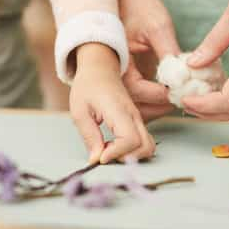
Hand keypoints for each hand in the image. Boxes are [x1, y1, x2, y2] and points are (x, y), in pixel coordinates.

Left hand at [69, 43, 155, 163]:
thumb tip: (96, 159)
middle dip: (126, 158)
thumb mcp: (79, 111)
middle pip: (145, 146)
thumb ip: (89, 136)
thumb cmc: (88, 87)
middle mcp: (133, 115)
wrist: (99, 69)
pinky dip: (133, 150)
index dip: (117, 153)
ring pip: (149, 146)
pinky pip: (144, 141)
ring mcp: (137, 118)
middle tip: (105, 154)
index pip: (130, 139)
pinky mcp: (137, 121)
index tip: (100, 157)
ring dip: (132, 155)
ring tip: (109, 149)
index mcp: (118, 110)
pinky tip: (114, 144)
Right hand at [117, 0, 180, 120]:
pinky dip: (154, 99)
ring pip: (135, 105)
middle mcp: (110, 74)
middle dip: (160, 106)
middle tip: (185, 99)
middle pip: (133, 105)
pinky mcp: (125, 78)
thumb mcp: (157, 26)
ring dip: (157, 106)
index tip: (182, 92)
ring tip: (181, 98)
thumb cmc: (137, 6)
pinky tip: (172, 93)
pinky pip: (138, 98)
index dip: (161, 94)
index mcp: (112, 61)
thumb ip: (169, 52)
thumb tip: (185, 77)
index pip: (136, 90)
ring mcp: (117, 78)